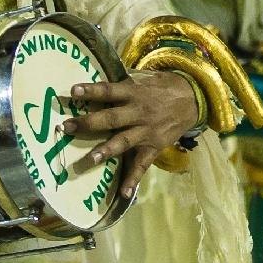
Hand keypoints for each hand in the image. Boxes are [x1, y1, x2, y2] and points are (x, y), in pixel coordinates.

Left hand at [63, 72, 202, 197]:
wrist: (196, 101)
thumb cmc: (167, 87)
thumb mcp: (150, 77)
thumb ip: (129, 79)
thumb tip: (105, 70)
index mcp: (136, 93)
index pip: (111, 90)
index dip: (93, 90)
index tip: (74, 91)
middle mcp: (140, 113)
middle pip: (111, 118)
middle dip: (89, 123)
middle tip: (67, 127)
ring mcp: (147, 132)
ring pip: (123, 142)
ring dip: (106, 151)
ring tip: (89, 160)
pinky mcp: (154, 147)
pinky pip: (143, 164)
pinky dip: (134, 179)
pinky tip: (123, 192)